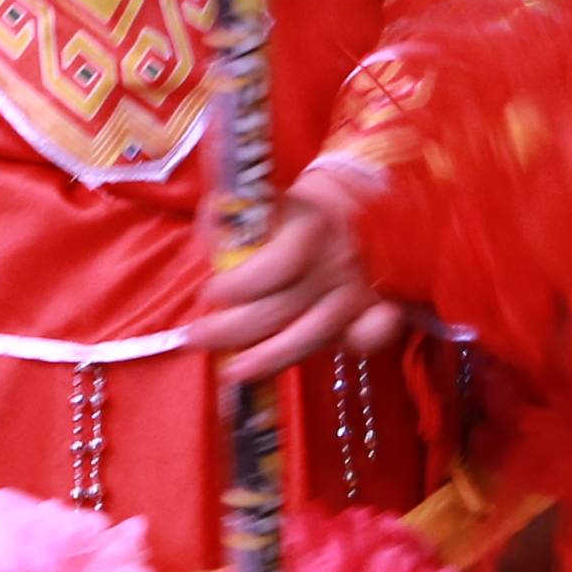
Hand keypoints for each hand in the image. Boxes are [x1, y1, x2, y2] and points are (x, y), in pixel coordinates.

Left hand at [199, 171, 407, 391]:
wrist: (350, 207)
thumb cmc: (289, 211)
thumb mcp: (254, 201)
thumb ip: (227, 218)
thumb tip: (213, 229)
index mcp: (309, 223)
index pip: (279, 263)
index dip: (241, 284)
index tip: (209, 293)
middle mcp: (337, 257)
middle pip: (285, 306)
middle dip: (234, 328)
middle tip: (199, 336)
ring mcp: (357, 286)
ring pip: (314, 333)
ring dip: (269, 357)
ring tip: (232, 370)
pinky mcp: (373, 308)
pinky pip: (372, 334)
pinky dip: (354, 346)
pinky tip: (320, 359)